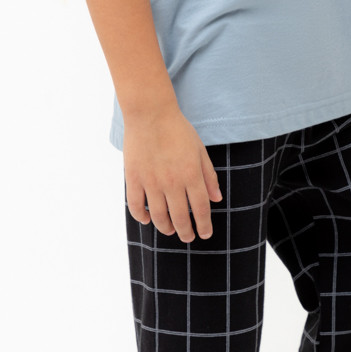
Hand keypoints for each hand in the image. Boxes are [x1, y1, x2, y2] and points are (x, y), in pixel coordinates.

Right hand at [123, 102, 222, 242]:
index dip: (204, 225)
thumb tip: (217, 199)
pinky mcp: (133, 178)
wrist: (150, 113)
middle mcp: (172, 182)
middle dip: (186, 232)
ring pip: (158, 216)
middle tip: (188, 237)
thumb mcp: (200, 151)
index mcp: (191, 175)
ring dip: (166, 227)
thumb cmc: (178, 130)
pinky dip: (141, 216)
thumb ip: (209, 176)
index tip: (205, 234)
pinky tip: (146, 220)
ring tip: (170, 230)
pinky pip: (136, 205)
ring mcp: (151, 182)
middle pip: (180, 217)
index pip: (201, 209)